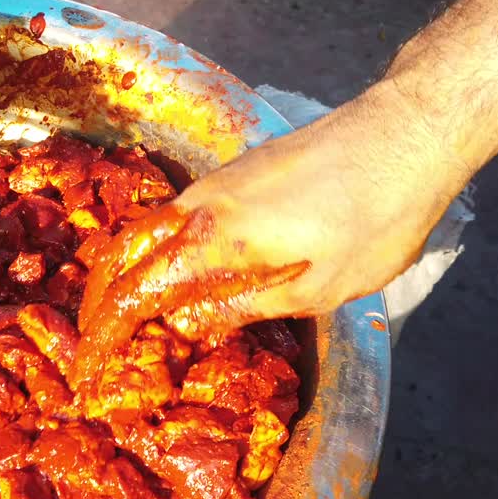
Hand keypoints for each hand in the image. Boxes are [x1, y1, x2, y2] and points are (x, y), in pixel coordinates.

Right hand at [68, 85, 461, 385]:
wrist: (406, 134)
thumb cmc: (373, 220)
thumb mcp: (315, 287)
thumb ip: (242, 306)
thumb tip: (185, 321)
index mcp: (214, 239)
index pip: (136, 288)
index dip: (106, 329)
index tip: (91, 363)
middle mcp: (202, 203)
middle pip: (127, 248)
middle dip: (103, 294)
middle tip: (96, 334)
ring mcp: (220, 180)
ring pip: (152, 224)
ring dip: (130, 266)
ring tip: (129, 306)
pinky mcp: (241, 169)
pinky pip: (181, 210)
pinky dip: (162, 242)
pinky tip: (180, 263)